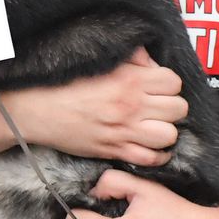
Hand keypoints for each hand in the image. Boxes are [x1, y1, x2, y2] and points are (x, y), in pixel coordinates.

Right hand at [10, 49, 185, 166]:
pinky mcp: (115, 151)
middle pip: (178, 108)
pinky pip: (151, 159)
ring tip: (156, 126)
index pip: (174, 82)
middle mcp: (132, 106)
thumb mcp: (103, 63)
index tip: (159, 88)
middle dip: (172, 107)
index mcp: (130, 80)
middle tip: (160, 107)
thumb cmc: (68, 84)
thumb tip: (153, 63)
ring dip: (166, 131)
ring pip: (170, 135)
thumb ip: (133, 59)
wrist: (40, 110)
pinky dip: (157, 155)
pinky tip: (151, 147)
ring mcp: (125, 131)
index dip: (169, 85)